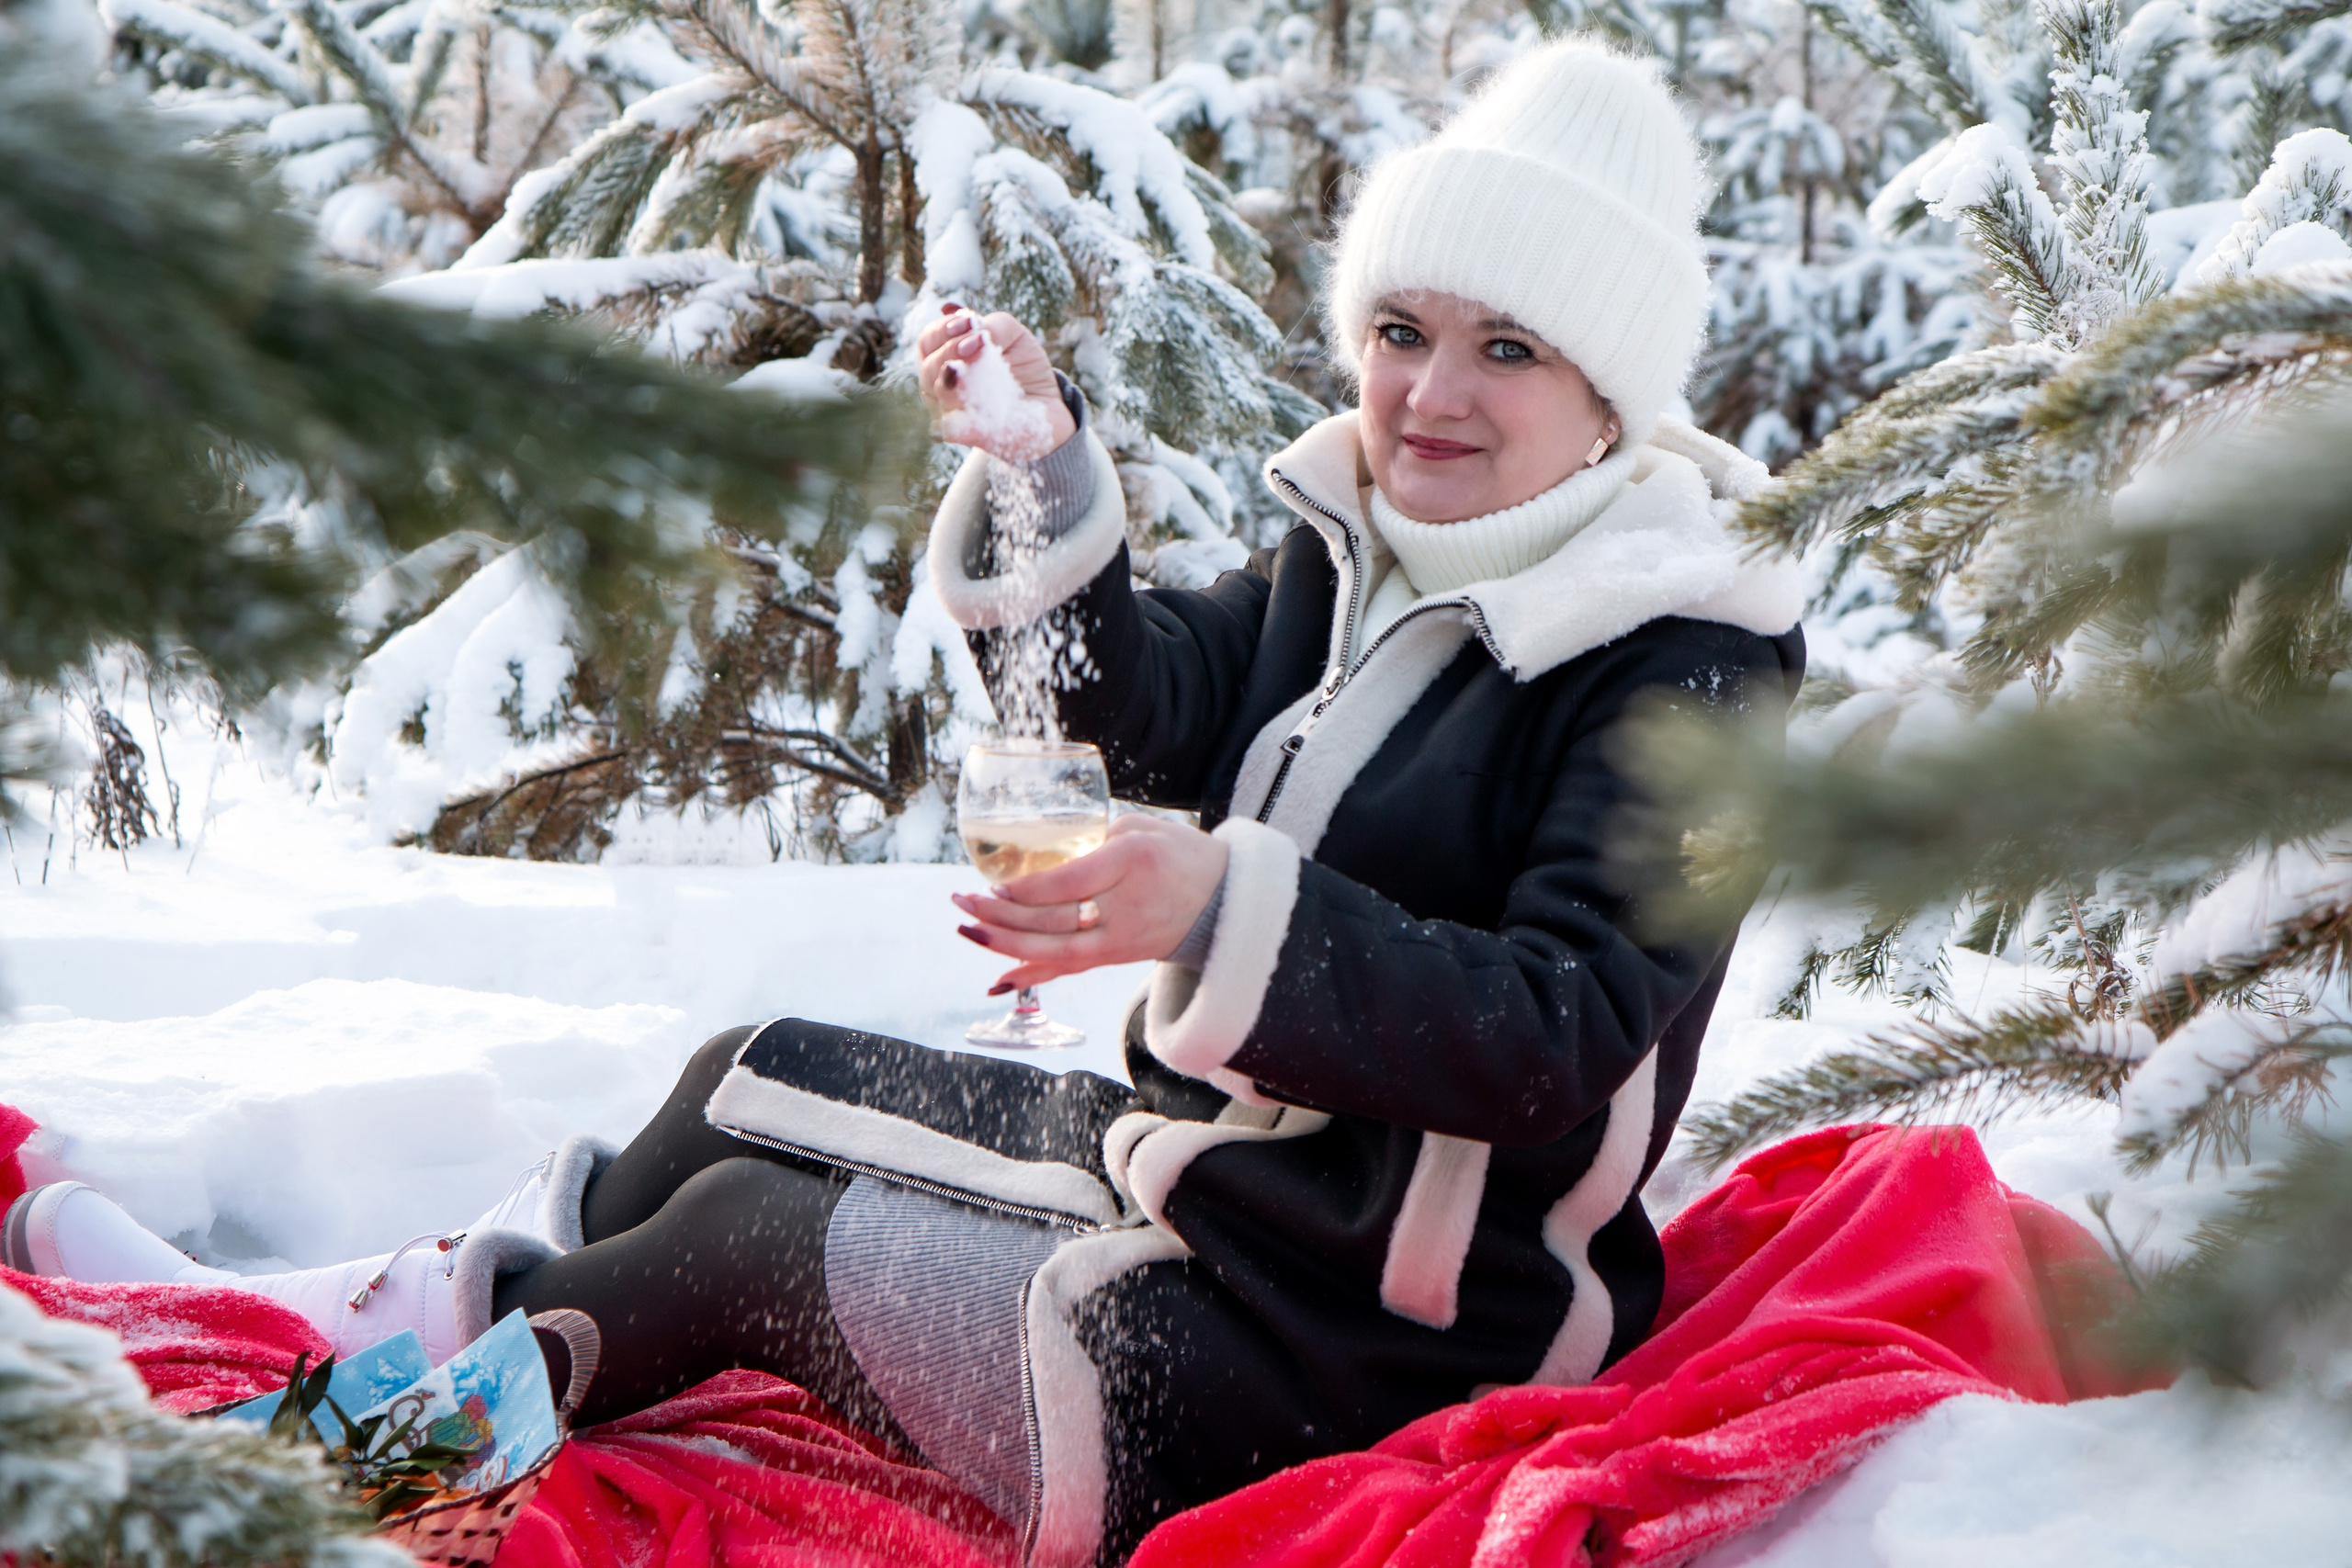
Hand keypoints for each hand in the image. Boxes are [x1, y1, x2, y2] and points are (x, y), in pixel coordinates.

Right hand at [915, 303, 1076, 459]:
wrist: (1048, 406)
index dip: (942, 328)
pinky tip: (971, 397)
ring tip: (979, 353)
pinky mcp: (967, 437)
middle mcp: (941, 386)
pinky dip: (958, 411)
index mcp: (945, 358)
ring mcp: (951, 413)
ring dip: (953, 370)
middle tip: (978, 340)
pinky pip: (950, 427)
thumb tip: (964, 318)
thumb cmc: (1024, 367)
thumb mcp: (1014, 336)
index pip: (928, 340)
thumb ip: (993, 324)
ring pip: (935, 392)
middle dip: (950, 347)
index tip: (969, 321)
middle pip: (927, 365)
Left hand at [952, 815, 1227, 990]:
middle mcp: (1125, 908)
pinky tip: (997, 981)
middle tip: (962, 903)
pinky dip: (1032, 975)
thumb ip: (1094, 839)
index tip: (992, 886)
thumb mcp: (1143, 828)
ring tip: (967, 932)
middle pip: (1053, 922)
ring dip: (1005, 945)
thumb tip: (1045, 860)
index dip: (1026, 891)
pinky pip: (1068, 969)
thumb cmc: (1181, 854)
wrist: (1224, 902)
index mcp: (1132, 863)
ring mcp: (1120, 940)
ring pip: (1055, 951)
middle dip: (1000, 917)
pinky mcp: (1116, 958)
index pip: (1068, 884)